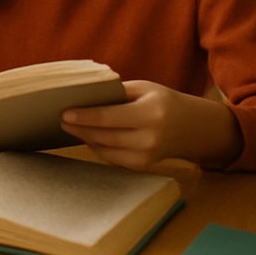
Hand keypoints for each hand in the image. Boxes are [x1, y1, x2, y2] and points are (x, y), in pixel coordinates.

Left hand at [60, 79, 241, 170]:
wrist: (193, 128)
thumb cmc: (163, 102)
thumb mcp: (144, 89)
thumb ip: (115, 93)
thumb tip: (82, 97)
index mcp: (151, 113)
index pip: (109, 117)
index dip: (84, 117)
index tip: (64, 113)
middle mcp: (150, 138)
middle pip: (104, 136)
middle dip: (80, 129)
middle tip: (62, 120)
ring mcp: (148, 156)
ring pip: (105, 149)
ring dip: (86, 139)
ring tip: (72, 127)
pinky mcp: (143, 166)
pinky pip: (112, 158)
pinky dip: (98, 148)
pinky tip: (89, 137)